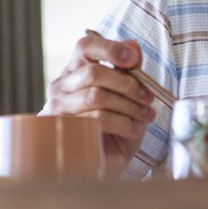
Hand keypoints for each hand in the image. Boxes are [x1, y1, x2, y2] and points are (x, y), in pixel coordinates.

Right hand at [46, 33, 155, 176]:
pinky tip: (133, 130)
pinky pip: (97, 119)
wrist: (108, 163)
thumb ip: (129, 70)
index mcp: (76, 71)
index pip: (85, 46)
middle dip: (128, 84)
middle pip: (94, 73)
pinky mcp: (65, 131)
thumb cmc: (117, 127)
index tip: (133, 59)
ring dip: (129, 106)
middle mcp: (61, 87)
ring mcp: (58, 110)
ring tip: (146, 117)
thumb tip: (133, 45)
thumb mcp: (130, 96)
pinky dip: (123, 123)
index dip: (110, 48)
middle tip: (149, 98)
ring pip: (97, 96)